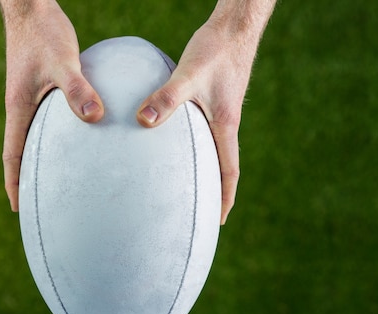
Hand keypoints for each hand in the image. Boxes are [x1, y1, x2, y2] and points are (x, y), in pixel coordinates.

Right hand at [0, 0, 103, 210]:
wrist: (32, 7)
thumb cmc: (44, 33)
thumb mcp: (63, 61)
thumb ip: (78, 88)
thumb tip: (94, 118)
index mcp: (19, 108)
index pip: (12, 154)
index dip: (13, 182)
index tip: (17, 208)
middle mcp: (22, 107)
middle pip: (21, 152)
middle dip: (27, 179)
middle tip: (39, 204)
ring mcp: (31, 98)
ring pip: (34, 138)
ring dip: (41, 160)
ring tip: (57, 181)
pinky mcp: (42, 88)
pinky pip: (48, 121)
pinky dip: (56, 138)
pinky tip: (75, 141)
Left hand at [137, 1, 274, 224]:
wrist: (234, 28)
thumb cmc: (215, 50)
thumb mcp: (189, 74)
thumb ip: (166, 98)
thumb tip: (142, 122)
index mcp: (224, 124)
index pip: (228, 171)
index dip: (224, 197)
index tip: (218, 221)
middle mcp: (225, 123)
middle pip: (223, 166)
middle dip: (214, 192)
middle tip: (202, 214)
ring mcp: (221, 111)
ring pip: (214, 150)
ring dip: (206, 170)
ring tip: (189, 187)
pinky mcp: (214, 100)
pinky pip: (205, 132)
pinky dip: (196, 146)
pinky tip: (177, 143)